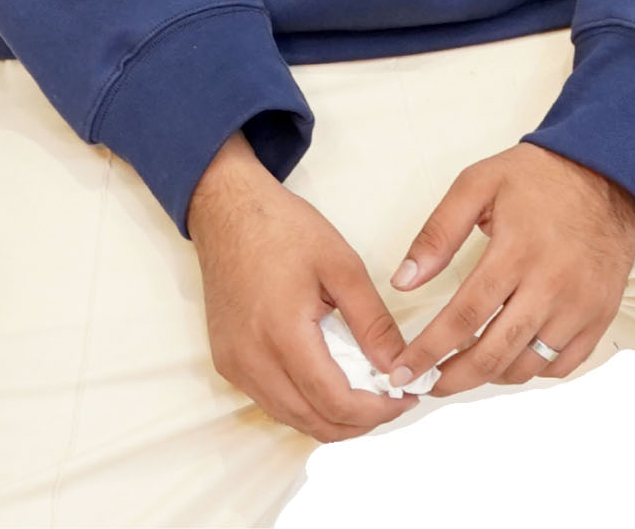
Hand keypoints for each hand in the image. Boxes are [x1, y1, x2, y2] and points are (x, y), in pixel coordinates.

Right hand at [188, 132, 411, 441]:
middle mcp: (252, 362)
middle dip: (359, 423)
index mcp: (282, 335)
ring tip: (371, 397)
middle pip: (312, 420)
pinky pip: (272, 401)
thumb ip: (372, 320)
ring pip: (290, 417)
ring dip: (332, 419)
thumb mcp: (342, 265)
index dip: (375, 411)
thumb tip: (398, 364)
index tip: (407, 397)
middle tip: (395, 402)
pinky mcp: (228, 363)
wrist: (229, 212)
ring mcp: (235, 367)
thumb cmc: (286, 230)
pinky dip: (306, 405)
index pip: (334, 400)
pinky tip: (332, 385)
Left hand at [385, 142, 634, 396]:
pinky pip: (561, 365)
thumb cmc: (539, 176)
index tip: (401, 372)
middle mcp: (550, 285)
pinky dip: (532, 371)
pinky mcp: (601, 314)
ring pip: (526, 366)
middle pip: (493, 354)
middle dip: (451, 379)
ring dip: (489, 377)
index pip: (463, 318)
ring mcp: (580, 304)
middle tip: (425, 385)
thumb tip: (403, 281)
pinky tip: (512, 356)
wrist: (609, 170)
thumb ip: (438, 232)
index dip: (427, 352)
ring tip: (465, 368)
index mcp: (515, 252)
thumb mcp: (479, 183)